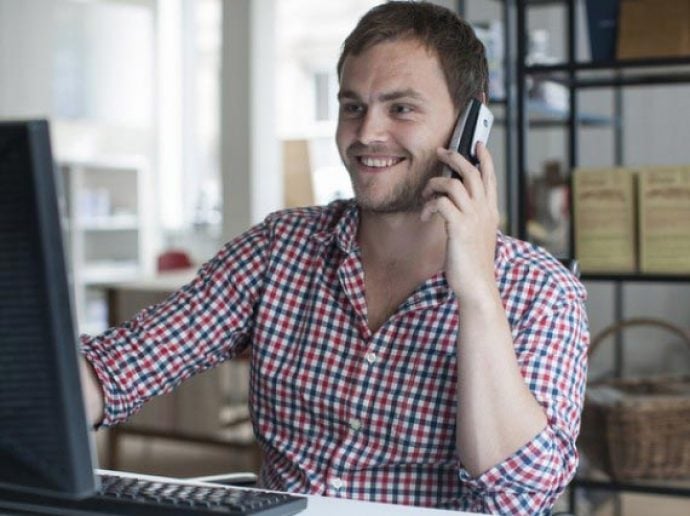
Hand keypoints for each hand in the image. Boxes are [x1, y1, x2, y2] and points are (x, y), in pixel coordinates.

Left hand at [420, 143, 498, 298]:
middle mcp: (484, 211)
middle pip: (471, 172)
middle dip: (455, 156)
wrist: (477, 285)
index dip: (484, 158)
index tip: (477, 144)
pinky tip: (425, 215)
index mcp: (490, 212)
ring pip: (453, 183)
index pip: (490, 177)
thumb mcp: (477, 236)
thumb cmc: (473, 264)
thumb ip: (472, 219)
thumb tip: (455, 207)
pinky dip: (429, 205)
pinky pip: (441, 202)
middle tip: (441, 152)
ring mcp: (473, 218)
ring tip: (426, 194)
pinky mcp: (459, 227)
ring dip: (434, 184)